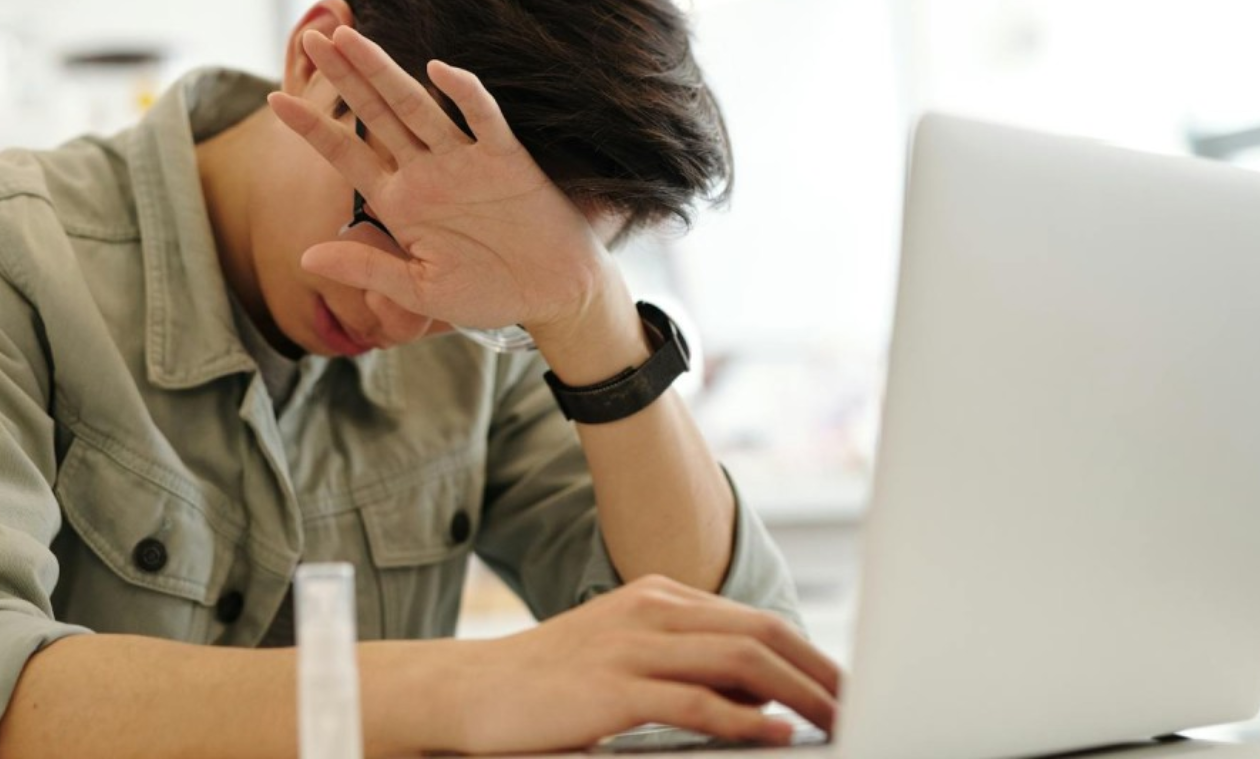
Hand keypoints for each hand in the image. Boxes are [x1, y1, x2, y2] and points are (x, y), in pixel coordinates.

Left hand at [268, 25, 612, 333]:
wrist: (553, 294)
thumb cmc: (487, 292)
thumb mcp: (419, 290)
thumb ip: (367, 268)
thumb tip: (305, 258)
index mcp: (400, 201)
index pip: (347, 154)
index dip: (313, 127)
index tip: (275, 100)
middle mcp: (427, 172)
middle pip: (376, 114)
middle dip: (344, 77)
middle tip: (313, 38)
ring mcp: (465, 161)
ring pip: (417, 106)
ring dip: (384, 72)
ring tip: (349, 36)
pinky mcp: (506, 159)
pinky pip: (483, 119)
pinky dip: (465, 95)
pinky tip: (439, 71)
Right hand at [439, 575, 841, 754]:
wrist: (471, 692)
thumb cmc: (548, 687)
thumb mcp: (623, 660)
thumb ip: (686, 666)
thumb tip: (764, 696)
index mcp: (656, 598)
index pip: (754, 619)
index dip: (810, 653)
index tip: (848, 687)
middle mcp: (650, 610)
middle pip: (760, 632)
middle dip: (820, 671)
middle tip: (863, 706)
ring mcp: (631, 645)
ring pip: (740, 660)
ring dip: (800, 694)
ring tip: (837, 723)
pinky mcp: (613, 687)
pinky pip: (697, 702)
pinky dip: (745, 720)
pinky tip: (776, 737)